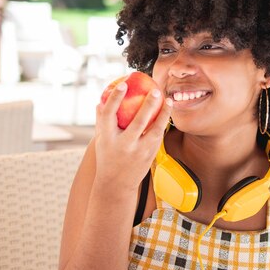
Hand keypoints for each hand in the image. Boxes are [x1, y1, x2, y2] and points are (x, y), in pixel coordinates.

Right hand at [93, 81, 171, 196]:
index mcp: (107, 138)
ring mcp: (137, 152)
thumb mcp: (101, 140)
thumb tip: (101, 101)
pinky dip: (164, 123)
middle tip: (154, 90)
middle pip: (137, 121)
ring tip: (168, 100)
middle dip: (147, 105)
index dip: (115, 98)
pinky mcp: (149, 156)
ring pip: (154, 129)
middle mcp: (122, 145)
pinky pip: (158, 136)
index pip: (109, 114)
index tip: (123, 84)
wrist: (116, 184)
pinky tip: (167, 113)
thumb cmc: (107, 157)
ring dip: (163, 113)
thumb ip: (101, 121)